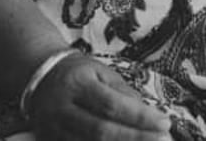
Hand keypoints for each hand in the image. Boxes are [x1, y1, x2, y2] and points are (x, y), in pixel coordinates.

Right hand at [24, 53, 173, 140]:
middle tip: (163, 140)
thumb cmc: (79, 73)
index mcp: (77, 85)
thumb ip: (124, 93)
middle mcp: (62, 111)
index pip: (111, 105)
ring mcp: (53, 131)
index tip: (165, 122)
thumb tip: (150, 114)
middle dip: (135, 138)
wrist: (40, 77)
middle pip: (101, 131)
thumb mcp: (102, 72)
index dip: (139, 117)